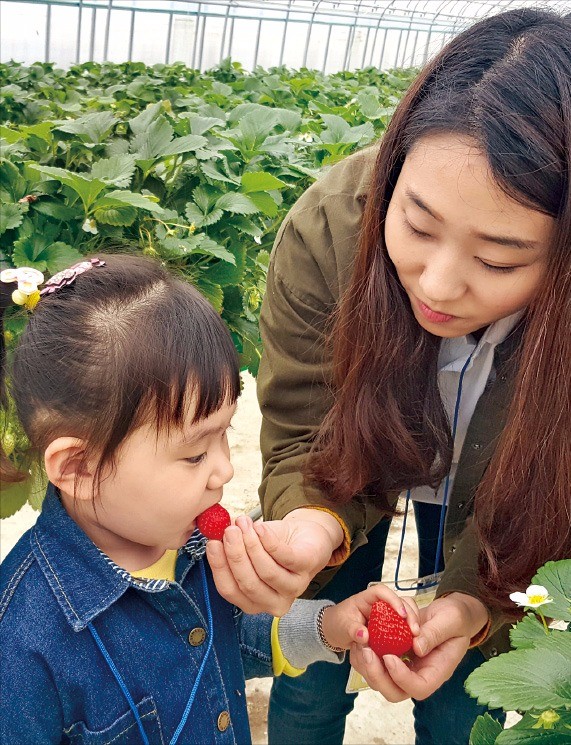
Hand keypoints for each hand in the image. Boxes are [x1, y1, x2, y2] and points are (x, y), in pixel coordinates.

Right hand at [206, 509, 342, 615]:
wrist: (304, 535)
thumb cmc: (273, 545)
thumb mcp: (248, 548)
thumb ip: (230, 545)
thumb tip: (213, 534)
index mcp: (252, 601)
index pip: (229, 591)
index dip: (219, 567)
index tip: (212, 543)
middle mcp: (273, 601)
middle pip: (248, 584)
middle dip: (235, 556)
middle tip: (229, 531)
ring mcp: (293, 588)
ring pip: (267, 572)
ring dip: (251, 545)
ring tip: (243, 523)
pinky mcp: (308, 568)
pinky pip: (285, 557)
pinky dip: (269, 541)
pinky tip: (261, 527)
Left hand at [321, 584, 419, 650]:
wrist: (334, 632)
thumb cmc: (337, 624)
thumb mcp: (342, 628)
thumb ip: (352, 630)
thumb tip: (364, 635)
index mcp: (366, 598)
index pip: (381, 591)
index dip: (393, 600)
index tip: (401, 614)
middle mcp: (378, 604)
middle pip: (398, 600)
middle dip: (409, 613)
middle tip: (415, 630)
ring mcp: (385, 614)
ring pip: (404, 611)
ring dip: (412, 622)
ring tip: (416, 637)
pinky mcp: (389, 625)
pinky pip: (402, 625)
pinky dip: (408, 631)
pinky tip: (413, 642)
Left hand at [349, 593, 487, 701]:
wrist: (451, 612)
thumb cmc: (455, 617)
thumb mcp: (451, 620)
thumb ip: (435, 633)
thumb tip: (417, 648)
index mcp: (438, 670)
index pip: (419, 687)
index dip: (401, 678)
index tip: (389, 657)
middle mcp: (421, 673)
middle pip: (396, 691)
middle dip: (378, 677)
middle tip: (368, 652)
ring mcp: (408, 666)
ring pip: (384, 680)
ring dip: (369, 667)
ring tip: (362, 645)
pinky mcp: (398, 655)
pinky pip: (380, 664)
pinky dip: (369, 655)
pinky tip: (363, 639)